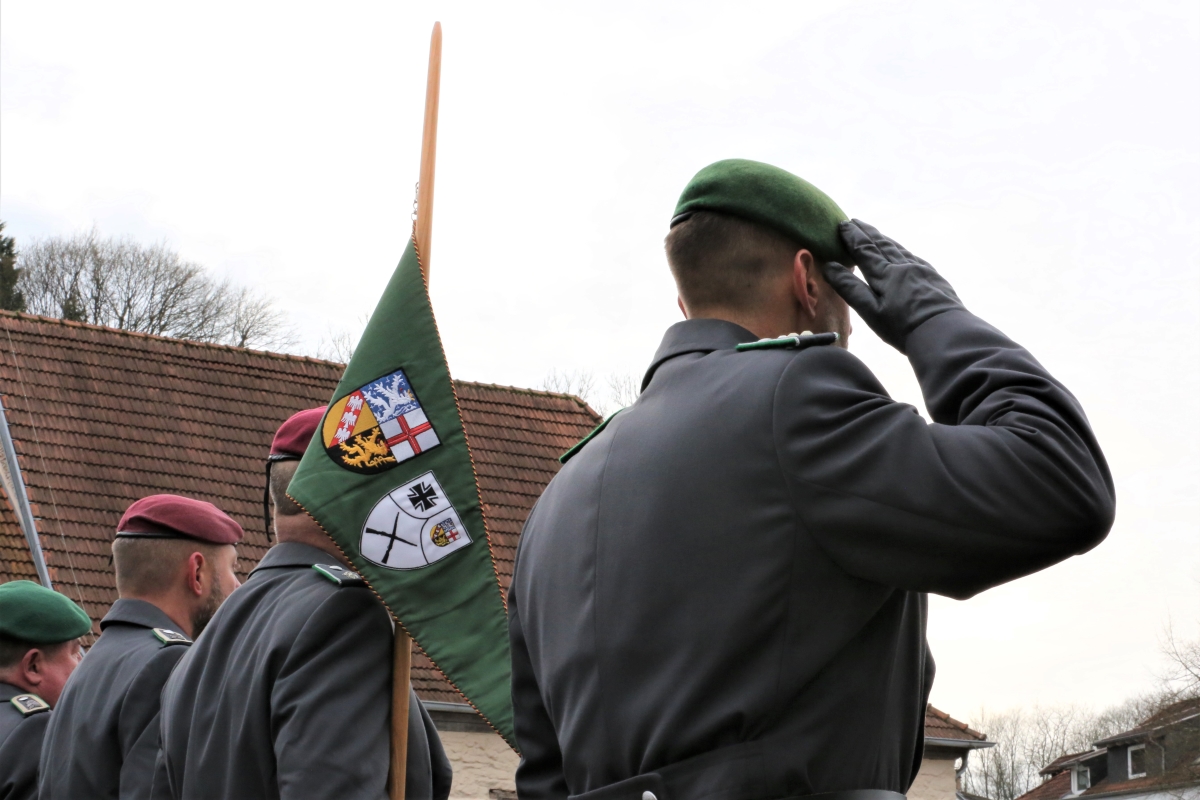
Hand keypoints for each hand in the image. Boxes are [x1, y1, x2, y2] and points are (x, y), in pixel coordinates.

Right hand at [822, 219, 963, 353]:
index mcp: (885, 274)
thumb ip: (850, 288)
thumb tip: (829, 266)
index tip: (842, 224)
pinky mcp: (933, 277)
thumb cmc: (903, 328)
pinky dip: (900, 249)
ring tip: (874, 232)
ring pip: (898, 248)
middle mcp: (902, 266)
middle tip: (855, 221)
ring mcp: (920, 270)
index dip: (852, 237)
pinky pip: (911, 256)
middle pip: (882, 244)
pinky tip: (900, 252)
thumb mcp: (871, 311)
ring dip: (883, 238)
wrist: (945, 333)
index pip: (864, 250)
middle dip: (867, 232)